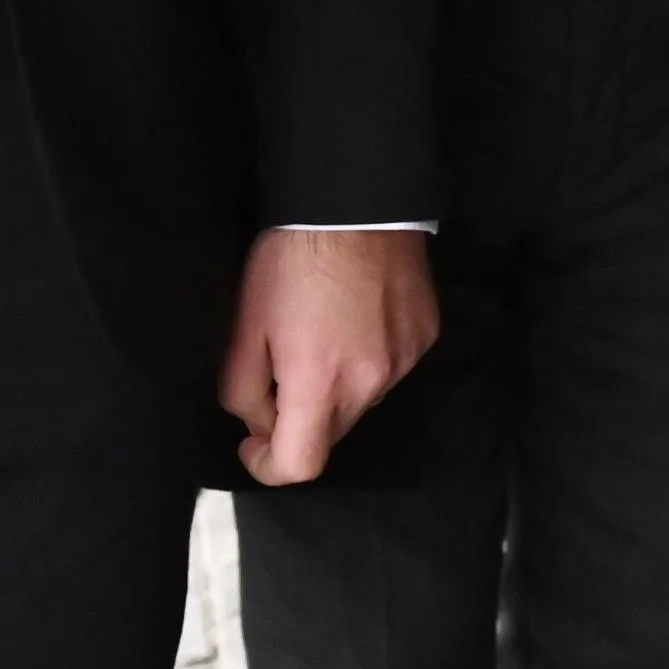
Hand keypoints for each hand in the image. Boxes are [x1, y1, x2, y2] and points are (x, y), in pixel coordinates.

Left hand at [220, 226, 440, 486]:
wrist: (355, 203)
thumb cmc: (290, 262)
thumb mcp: (244, 328)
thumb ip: (243, 393)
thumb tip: (261, 423)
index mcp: (319, 384)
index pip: (300, 465)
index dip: (268, 466)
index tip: (253, 441)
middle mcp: (370, 382)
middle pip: (332, 433)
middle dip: (302, 418)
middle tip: (282, 369)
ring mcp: (405, 360)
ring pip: (362, 400)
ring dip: (338, 387)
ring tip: (324, 334)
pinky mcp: (426, 336)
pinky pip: (390, 368)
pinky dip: (368, 359)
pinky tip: (358, 318)